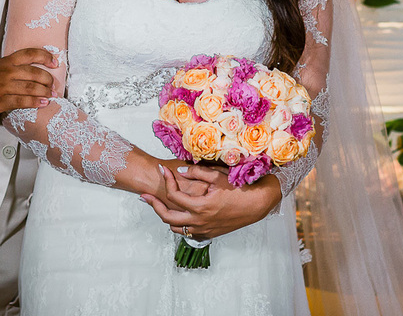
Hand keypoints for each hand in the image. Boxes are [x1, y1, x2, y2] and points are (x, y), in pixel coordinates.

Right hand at [0, 47, 58, 116]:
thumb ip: (13, 67)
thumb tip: (33, 73)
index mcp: (7, 61)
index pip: (30, 54)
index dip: (45, 56)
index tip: (55, 62)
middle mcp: (7, 72)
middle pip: (35, 73)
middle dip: (48, 79)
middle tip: (54, 85)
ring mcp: (4, 87)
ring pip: (31, 88)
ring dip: (45, 92)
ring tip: (52, 95)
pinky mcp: (0, 101)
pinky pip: (22, 101)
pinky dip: (35, 102)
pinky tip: (43, 103)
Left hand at [142, 165, 281, 240]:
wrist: (257, 204)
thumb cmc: (240, 189)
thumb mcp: (218, 177)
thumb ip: (197, 173)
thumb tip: (179, 171)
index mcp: (201, 207)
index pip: (174, 195)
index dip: (166, 180)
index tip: (162, 169)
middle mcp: (200, 221)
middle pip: (167, 217)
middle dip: (153, 205)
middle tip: (145, 196)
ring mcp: (204, 230)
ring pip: (176, 228)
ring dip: (166, 216)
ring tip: (160, 205)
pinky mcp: (209, 233)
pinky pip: (188, 233)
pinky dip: (180, 225)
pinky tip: (179, 215)